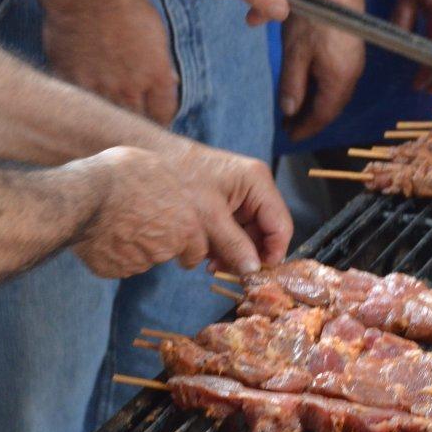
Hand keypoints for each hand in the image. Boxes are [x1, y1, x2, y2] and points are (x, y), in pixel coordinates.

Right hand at [42, 0, 179, 124]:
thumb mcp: (156, 33)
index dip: (159, 119)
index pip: (164, 115)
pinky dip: (84, 106)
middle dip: (138, 124)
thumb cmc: (124, 5)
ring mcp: (99, 88)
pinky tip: (85, 104)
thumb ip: (162, 65)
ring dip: (111, 120)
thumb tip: (170, 82)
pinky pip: (81, 105)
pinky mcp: (72, 83)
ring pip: (109, 119)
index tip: (154, 119)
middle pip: (137, 123)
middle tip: (133, 124)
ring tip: (109, 120)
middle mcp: (130, 88)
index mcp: (156, 76)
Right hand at [72, 147, 207, 277]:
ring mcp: (137, 263)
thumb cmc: (123, 174)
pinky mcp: (112, 270)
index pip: (198, 251)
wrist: (83, 195)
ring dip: (133, 247)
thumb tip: (178, 195)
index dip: (190, 251)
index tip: (184, 252)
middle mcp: (165, 250)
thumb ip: (175, 192)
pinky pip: (115, 264)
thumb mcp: (159, 169)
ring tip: (115, 220)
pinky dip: (111, 253)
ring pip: (140, 258)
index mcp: (185, 226)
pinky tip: (100, 232)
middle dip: (158, 244)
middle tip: (140, 223)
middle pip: (166, 253)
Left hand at [168, 143, 292, 273]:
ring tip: (210, 263)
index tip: (257, 274)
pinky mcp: (226, 203)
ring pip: (248, 234)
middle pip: (265, 232)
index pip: (281, 226)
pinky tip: (206, 253)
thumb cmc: (180, 178)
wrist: (151, 157)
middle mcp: (254, 188)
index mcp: (258, 183)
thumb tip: (253, 270)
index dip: (273, 253)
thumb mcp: (208, 216)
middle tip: (225, 270)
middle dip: (247, 254)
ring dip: (232, 252)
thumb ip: (233, 244)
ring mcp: (240, 195)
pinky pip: (233, 230)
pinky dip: (222, 244)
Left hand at [278, 12, 365, 141]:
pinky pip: (336, 81)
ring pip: (334, 94)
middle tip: (288, 125)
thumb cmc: (313, 16)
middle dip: (310, 119)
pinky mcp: (351, 52)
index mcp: (340, 78)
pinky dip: (320, 90)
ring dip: (315, 104)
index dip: (306, 127)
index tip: (289, 135)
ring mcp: (354, 63)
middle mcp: (352, 74)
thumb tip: (290, 111)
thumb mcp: (295, 53)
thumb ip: (292, 85)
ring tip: (294, 109)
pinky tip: (306, 86)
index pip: (323, 114)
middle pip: (331, 107)